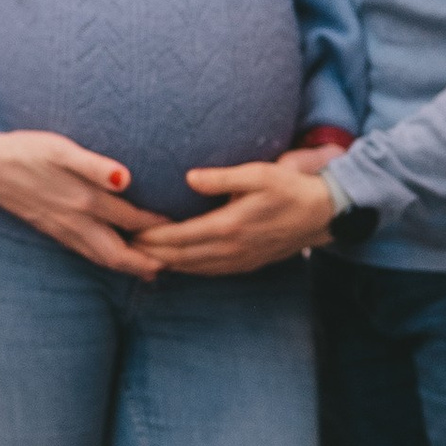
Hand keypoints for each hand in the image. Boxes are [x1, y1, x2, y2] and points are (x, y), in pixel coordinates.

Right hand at [0, 130, 162, 277]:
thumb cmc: (25, 150)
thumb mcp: (59, 149)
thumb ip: (93, 165)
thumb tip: (124, 179)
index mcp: (84, 201)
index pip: (131, 221)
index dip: (157, 227)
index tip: (181, 230)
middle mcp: (75, 222)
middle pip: (118, 254)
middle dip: (146, 263)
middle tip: (173, 265)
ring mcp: (62, 230)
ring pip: (101, 257)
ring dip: (127, 266)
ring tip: (150, 269)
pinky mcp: (51, 230)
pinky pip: (85, 253)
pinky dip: (105, 259)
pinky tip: (110, 255)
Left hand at [131, 158, 340, 276]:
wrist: (324, 215)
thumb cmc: (292, 188)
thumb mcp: (259, 174)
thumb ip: (221, 177)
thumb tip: (187, 178)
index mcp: (229, 227)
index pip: (177, 238)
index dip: (149, 237)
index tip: (126, 230)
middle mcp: (230, 250)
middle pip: (177, 258)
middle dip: (147, 253)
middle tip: (121, 245)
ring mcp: (238, 261)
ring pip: (190, 268)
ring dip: (163, 264)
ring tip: (138, 256)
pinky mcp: (245, 265)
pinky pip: (207, 272)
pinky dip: (184, 268)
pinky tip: (173, 262)